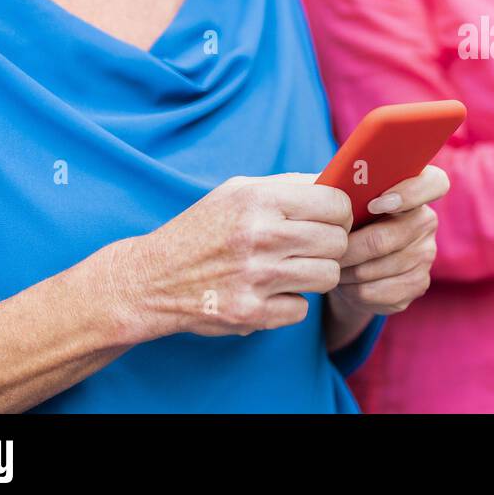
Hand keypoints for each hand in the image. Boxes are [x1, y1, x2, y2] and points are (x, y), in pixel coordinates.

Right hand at [114, 174, 352, 338]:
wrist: (152, 278)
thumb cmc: (204, 229)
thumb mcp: (239, 191)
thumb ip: (290, 185)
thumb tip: (341, 182)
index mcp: (259, 199)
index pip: (336, 204)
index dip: (340, 213)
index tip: (331, 220)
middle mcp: (259, 236)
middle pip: (337, 242)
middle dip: (331, 245)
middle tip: (312, 247)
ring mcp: (256, 277)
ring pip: (328, 276)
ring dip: (316, 275)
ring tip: (293, 269)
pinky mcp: (250, 313)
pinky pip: (301, 309)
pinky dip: (290, 304)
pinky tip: (270, 293)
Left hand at [328, 164, 448, 315]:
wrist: (355, 266)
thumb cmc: (349, 222)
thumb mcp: (348, 201)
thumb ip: (348, 190)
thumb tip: (331, 194)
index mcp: (417, 189)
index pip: (434, 183)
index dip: (408, 193)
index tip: (373, 205)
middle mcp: (427, 221)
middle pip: (383, 239)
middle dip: (347, 249)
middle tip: (325, 251)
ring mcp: (426, 255)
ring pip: (373, 269)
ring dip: (345, 271)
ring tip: (331, 266)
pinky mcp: (418, 284)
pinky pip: (375, 291)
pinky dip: (351, 289)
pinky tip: (345, 282)